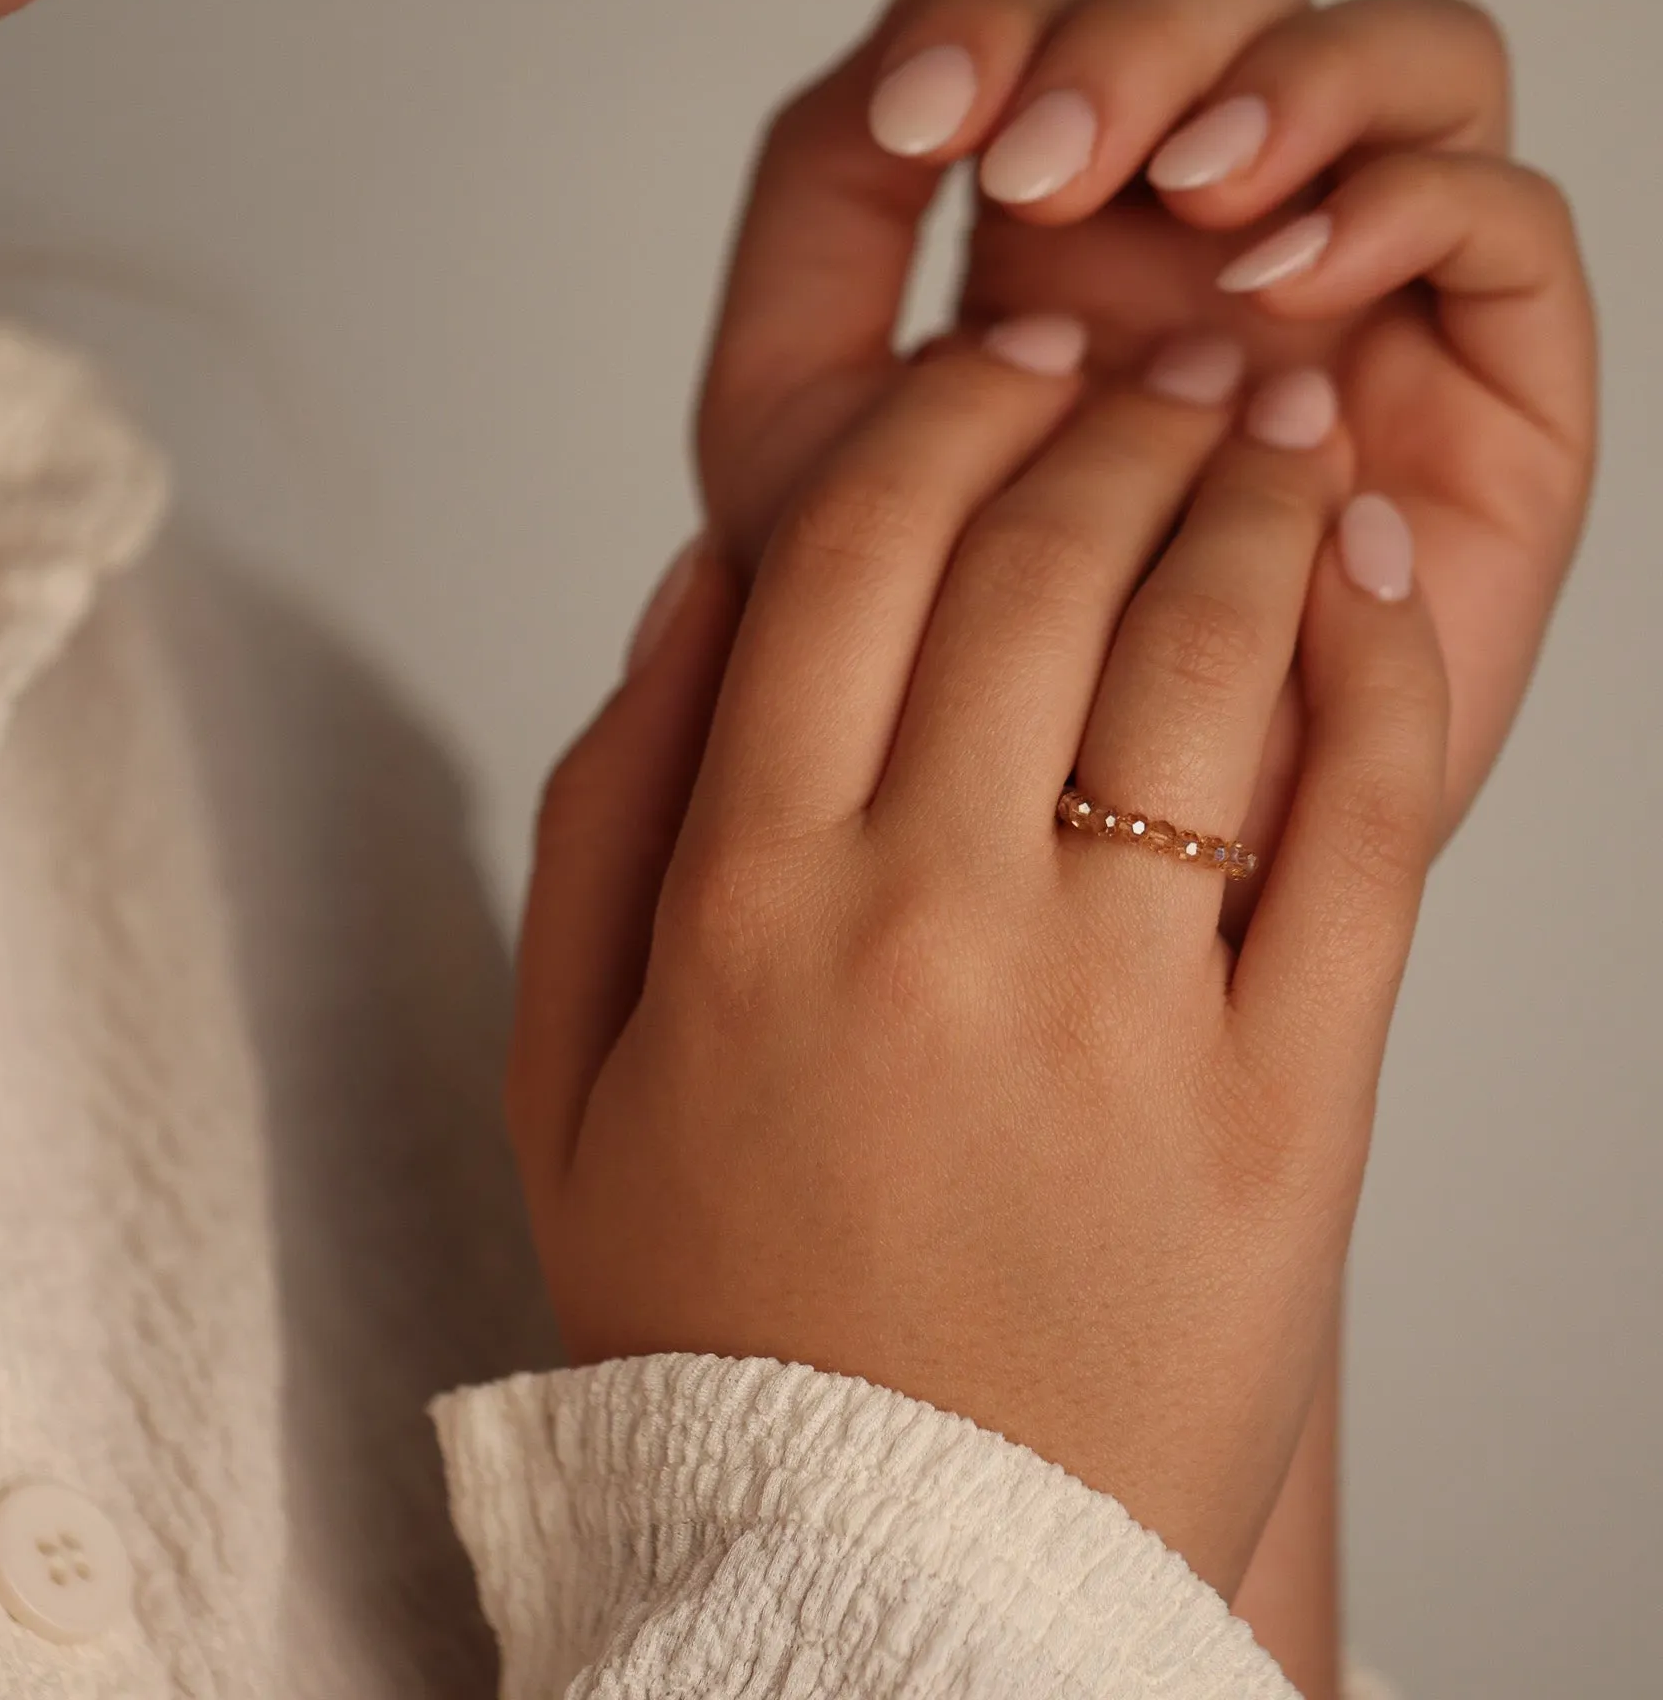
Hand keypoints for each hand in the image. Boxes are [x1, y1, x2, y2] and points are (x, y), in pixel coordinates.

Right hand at [513, 329, 1446, 1595]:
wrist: (876, 1575)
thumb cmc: (715, 1305)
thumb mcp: (562, 1059)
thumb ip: (606, 798)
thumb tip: (701, 580)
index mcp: (743, 893)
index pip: (852, 551)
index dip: (941, 412)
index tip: (996, 356)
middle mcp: (926, 916)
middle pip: (1037, 561)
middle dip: (1104, 411)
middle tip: (1145, 356)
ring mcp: (1118, 1009)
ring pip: (1200, 650)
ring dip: (1241, 487)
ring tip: (1261, 416)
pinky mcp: (1283, 1103)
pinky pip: (1358, 822)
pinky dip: (1370, 655)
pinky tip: (1360, 565)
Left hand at [697, 0, 1594, 903]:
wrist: (1024, 875)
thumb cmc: (898, 672)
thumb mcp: (797, 421)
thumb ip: (823, 203)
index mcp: (1063, 229)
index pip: (1075, 12)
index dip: (1001, 15)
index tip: (919, 124)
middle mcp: (1218, 243)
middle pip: (1239, 4)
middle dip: (1138, 41)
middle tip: (1048, 161)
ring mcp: (1356, 304)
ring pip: (1400, 62)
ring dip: (1284, 80)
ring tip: (1185, 191)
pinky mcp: (1478, 396)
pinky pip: (1496, 214)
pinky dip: (1396, 197)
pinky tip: (1277, 280)